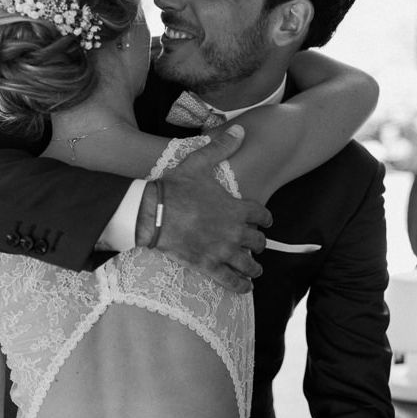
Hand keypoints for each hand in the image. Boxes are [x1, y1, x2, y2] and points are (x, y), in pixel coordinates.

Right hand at [136, 125, 271, 292]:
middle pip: (258, 242)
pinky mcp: (208, 266)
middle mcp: (235, 232)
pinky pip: (232, 281)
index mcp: (236, 208)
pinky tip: (245, 287)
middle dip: (258, 242)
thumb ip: (222, 147)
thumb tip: (240, 130)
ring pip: (249, 264)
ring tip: (254, 268)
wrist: (152, 213)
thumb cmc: (175, 188)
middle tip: (254, 244)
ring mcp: (222, 251)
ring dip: (254, 267)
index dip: (264, 218)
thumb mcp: (198, 163)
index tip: (263, 221)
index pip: (262, 216)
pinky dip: (241, 286)